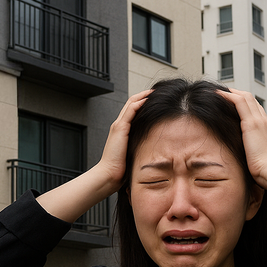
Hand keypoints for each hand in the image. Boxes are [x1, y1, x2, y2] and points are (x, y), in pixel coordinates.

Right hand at [36, 89, 150, 221]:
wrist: (109, 175)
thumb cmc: (121, 169)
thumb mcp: (133, 153)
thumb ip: (140, 146)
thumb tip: (154, 146)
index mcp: (122, 130)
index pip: (133, 110)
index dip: (143, 102)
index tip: (156, 99)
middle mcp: (119, 125)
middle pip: (132, 103)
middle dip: (144, 95)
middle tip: (157, 91)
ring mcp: (119, 126)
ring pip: (131, 104)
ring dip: (143, 96)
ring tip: (155, 91)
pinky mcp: (120, 129)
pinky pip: (130, 111)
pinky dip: (139, 103)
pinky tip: (148, 99)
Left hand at [217, 88, 266, 206]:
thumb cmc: (263, 170)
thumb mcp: (255, 157)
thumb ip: (249, 151)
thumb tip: (241, 155)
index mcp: (266, 128)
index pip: (254, 109)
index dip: (242, 102)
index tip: (229, 101)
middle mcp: (264, 121)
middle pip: (250, 100)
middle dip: (236, 94)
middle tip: (221, 92)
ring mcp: (259, 121)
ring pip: (245, 97)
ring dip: (230, 92)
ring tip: (217, 91)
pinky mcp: (251, 124)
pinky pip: (239, 102)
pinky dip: (228, 96)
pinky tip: (218, 94)